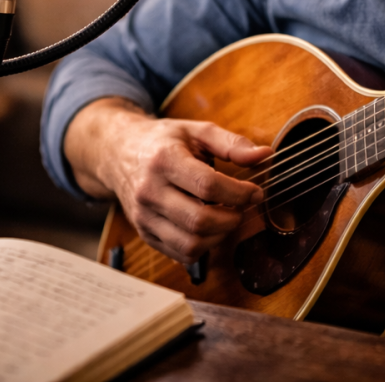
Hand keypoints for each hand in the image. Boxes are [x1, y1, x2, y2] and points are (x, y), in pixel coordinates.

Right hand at [66, 98, 272, 263]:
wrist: (119, 152)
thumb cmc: (163, 141)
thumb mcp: (197, 131)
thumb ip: (232, 143)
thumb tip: (265, 156)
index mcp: (164, 160)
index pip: (208, 186)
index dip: (239, 193)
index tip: (255, 192)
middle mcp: (149, 191)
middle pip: (199, 220)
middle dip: (232, 218)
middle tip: (242, 207)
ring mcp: (144, 216)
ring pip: (190, 244)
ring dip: (220, 236)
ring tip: (227, 217)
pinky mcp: (144, 233)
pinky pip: (180, 254)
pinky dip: (204, 247)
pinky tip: (209, 227)